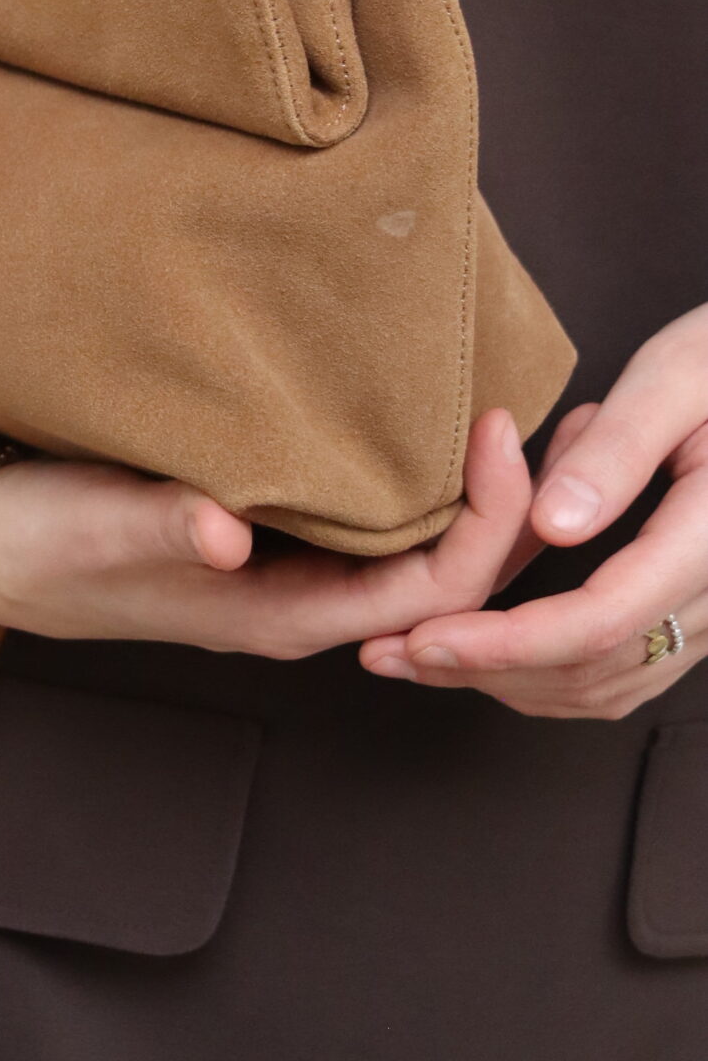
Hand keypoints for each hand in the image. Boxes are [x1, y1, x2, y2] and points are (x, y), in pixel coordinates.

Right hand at [0, 369, 535, 659]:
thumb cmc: (31, 545)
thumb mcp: (91, 531)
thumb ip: (163, 528)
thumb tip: (230, 528)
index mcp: (276, 617)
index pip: (427, 594)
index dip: (479, 524)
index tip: (491, 432)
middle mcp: (292, 601)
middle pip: (435, 575)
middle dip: (490, 509)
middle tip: (507, 408)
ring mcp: (274, 569)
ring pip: (400, 545)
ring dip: (448, 492)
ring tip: (469, 405)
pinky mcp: (250, 531)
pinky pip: (355, 512)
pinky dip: (395, 471)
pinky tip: (397, 416)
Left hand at [360, 301, 707, 717]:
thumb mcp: (678, 376)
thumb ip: (617, 449)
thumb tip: (551, 527)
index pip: (599, 621)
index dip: (503, 642)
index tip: (420, 637)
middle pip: (594, 668)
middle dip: (483, 670)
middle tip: (385, 654)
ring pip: (607, 684)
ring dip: (507, 682)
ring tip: (413, 655)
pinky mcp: (698, 610)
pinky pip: (624, 671)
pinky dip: (549, 675)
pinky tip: (485, 648)